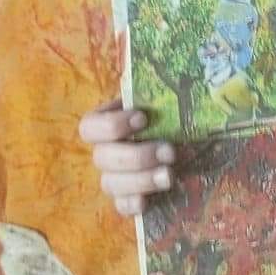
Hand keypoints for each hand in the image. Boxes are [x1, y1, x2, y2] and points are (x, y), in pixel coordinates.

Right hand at [78, 98, 175, 215]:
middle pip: (103, 158)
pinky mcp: (127, 198)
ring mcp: (113, 177)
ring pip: (111, 184)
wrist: (185, 139)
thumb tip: (154, 67)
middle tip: (169, 151)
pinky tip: (146, 202)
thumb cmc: (169, 113)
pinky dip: (130, 205)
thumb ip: (154, 91)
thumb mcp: (162, 98)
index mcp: (107, 122)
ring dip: (140, 180)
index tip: (143, 118)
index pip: (90, 126)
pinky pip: (120, 207)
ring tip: (169, 175)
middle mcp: (105, 151)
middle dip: (137, 156)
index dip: (112, 125)